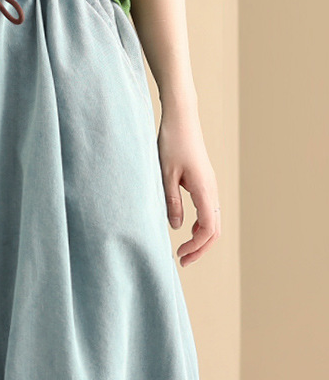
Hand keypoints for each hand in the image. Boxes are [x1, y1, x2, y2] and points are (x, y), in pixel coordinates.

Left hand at [157, 104, 220, 265]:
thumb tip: (176, 227)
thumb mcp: (165, 174)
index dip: (195, 246)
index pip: (208, 228)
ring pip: (214, 220)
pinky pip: (209, 210)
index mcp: (204, 190)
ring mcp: (210, 185)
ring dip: (202, 238)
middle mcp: (212, 190)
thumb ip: (171, 202)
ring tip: (184, 250)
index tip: (179, 254)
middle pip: (215, 229)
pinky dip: (201, 225)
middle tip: (183, 261)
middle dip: (201, 249)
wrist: (181, 118)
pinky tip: (187, 228)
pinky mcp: (205, 181)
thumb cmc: (172, 142)